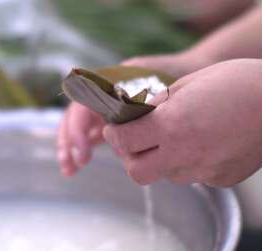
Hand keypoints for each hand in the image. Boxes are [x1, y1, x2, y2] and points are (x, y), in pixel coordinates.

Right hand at [56, 52, 211, 176]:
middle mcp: (103, 90)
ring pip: (78, 124)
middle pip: (73, 113)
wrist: (192, 68)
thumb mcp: (161, 90)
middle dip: (69, 139)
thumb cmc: (179, 76)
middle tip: (76, 164)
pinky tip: (78, 166)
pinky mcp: (111, 116)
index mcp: (111, 79)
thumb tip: (122, 135)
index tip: (84, 149)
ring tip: (69, 170)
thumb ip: (140, 107)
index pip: (82, 103)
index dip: (78, 127)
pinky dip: (83, 147)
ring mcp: (105, 103)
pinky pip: (91, 131)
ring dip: (70, 146)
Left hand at [103, 59, 261, 186]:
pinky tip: (206, 143)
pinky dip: (190, 163)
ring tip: (180, 137)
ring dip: (161, 160)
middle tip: (138, 142)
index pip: (122, 142)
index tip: (117, 129)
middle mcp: (183, 154)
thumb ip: (158, 105)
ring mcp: (203, 172)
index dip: (114, 135)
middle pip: (137, 173)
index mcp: (171, 125)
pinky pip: (193, 176)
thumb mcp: (189, 84)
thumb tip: (137, 117)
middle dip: (131, 157)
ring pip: (165, 175)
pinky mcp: (220, 181)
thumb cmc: (238, 83)